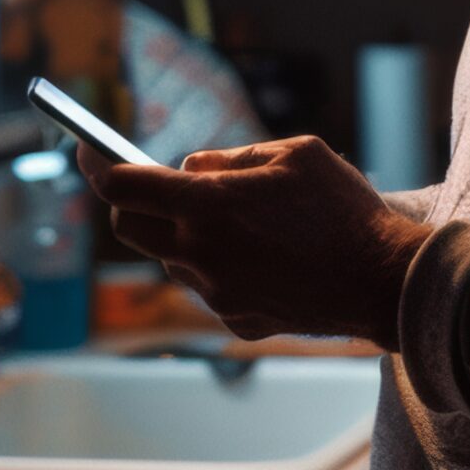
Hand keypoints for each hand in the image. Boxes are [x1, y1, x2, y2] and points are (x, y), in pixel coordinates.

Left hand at [77, 136, 430, 347]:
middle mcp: (200, 252)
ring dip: (185, 236)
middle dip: (135, 203)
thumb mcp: (294, 153)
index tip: (85, 149)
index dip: (95, 162)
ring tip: (240, 222)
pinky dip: (221, 267)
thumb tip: (192, 168)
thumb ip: (232, 158)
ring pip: (171, 259)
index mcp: (208, 204)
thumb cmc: (344, 208)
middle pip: (129, 227)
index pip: (123, 184)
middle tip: (163, 187)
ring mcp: (215, 292)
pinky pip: (209, 287)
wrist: (384, 282)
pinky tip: (266, 258)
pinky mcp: (236, 320)